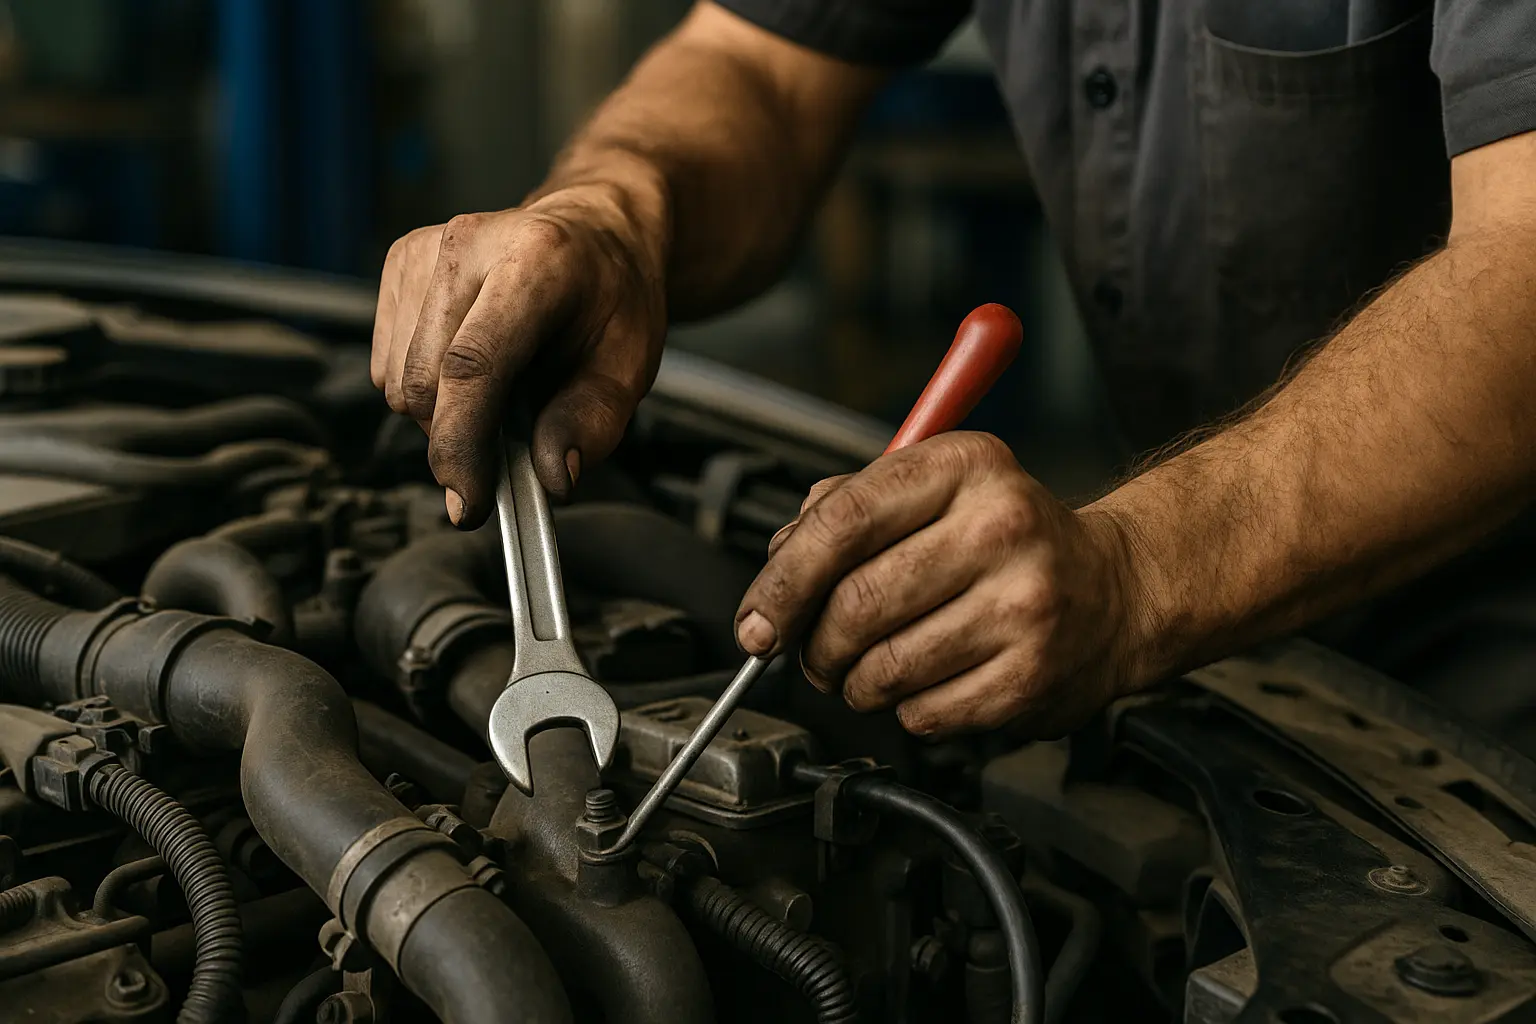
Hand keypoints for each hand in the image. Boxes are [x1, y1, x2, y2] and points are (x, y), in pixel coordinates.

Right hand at [371, 186, 666, 526]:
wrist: (592, 230)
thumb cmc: (612, 296)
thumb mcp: (630, 364)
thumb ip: (592, 424)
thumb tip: (550, 478)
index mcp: (536, 261)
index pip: (473, 365)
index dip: (462, 446)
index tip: (468, 504)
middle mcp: (468, 244)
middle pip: (426, 384)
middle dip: (463, 437)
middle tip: (515, 431)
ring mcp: (424, 250)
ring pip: (398, 382)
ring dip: (443, 412)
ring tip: (501, 384)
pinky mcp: (397, 262)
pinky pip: (387, 364)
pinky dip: (424, 386)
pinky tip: (469, 363)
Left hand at [735, 432, 1147, 736]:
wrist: (1116, 590)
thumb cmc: (1006, 538)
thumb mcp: (934, 488)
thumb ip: (845, 509)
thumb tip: (775, 568)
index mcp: (965, 467)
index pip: (841, 523)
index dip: (781, 583)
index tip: (756, 623)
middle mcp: (1000, 528)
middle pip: (855, 604)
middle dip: (813, 645)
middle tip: (814, 654)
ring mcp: (1023, 605)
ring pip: (883, 668)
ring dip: (854, 683)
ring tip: (867, 670)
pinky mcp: (1033, 676)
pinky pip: (923, 713)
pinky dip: (904, 709)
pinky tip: (924, 683)